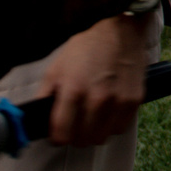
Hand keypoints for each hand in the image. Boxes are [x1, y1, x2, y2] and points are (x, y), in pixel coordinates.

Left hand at [37, 13, 151, 145]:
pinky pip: (121, 128)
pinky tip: (107, 114)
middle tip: (74, 126)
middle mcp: (97, 98)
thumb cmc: (86, 48)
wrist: (119, 31)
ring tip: (92, 120)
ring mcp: (118, 100)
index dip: (57, 138)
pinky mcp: (134, 100)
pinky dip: (112, 126)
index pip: (62, 134)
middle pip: (82, 140)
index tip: (58, 134)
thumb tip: (36, 119)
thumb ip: (44, 96)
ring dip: (94, 133)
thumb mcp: (56, 68)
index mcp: (73, 90)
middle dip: (75, 136)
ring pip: (102, 138)